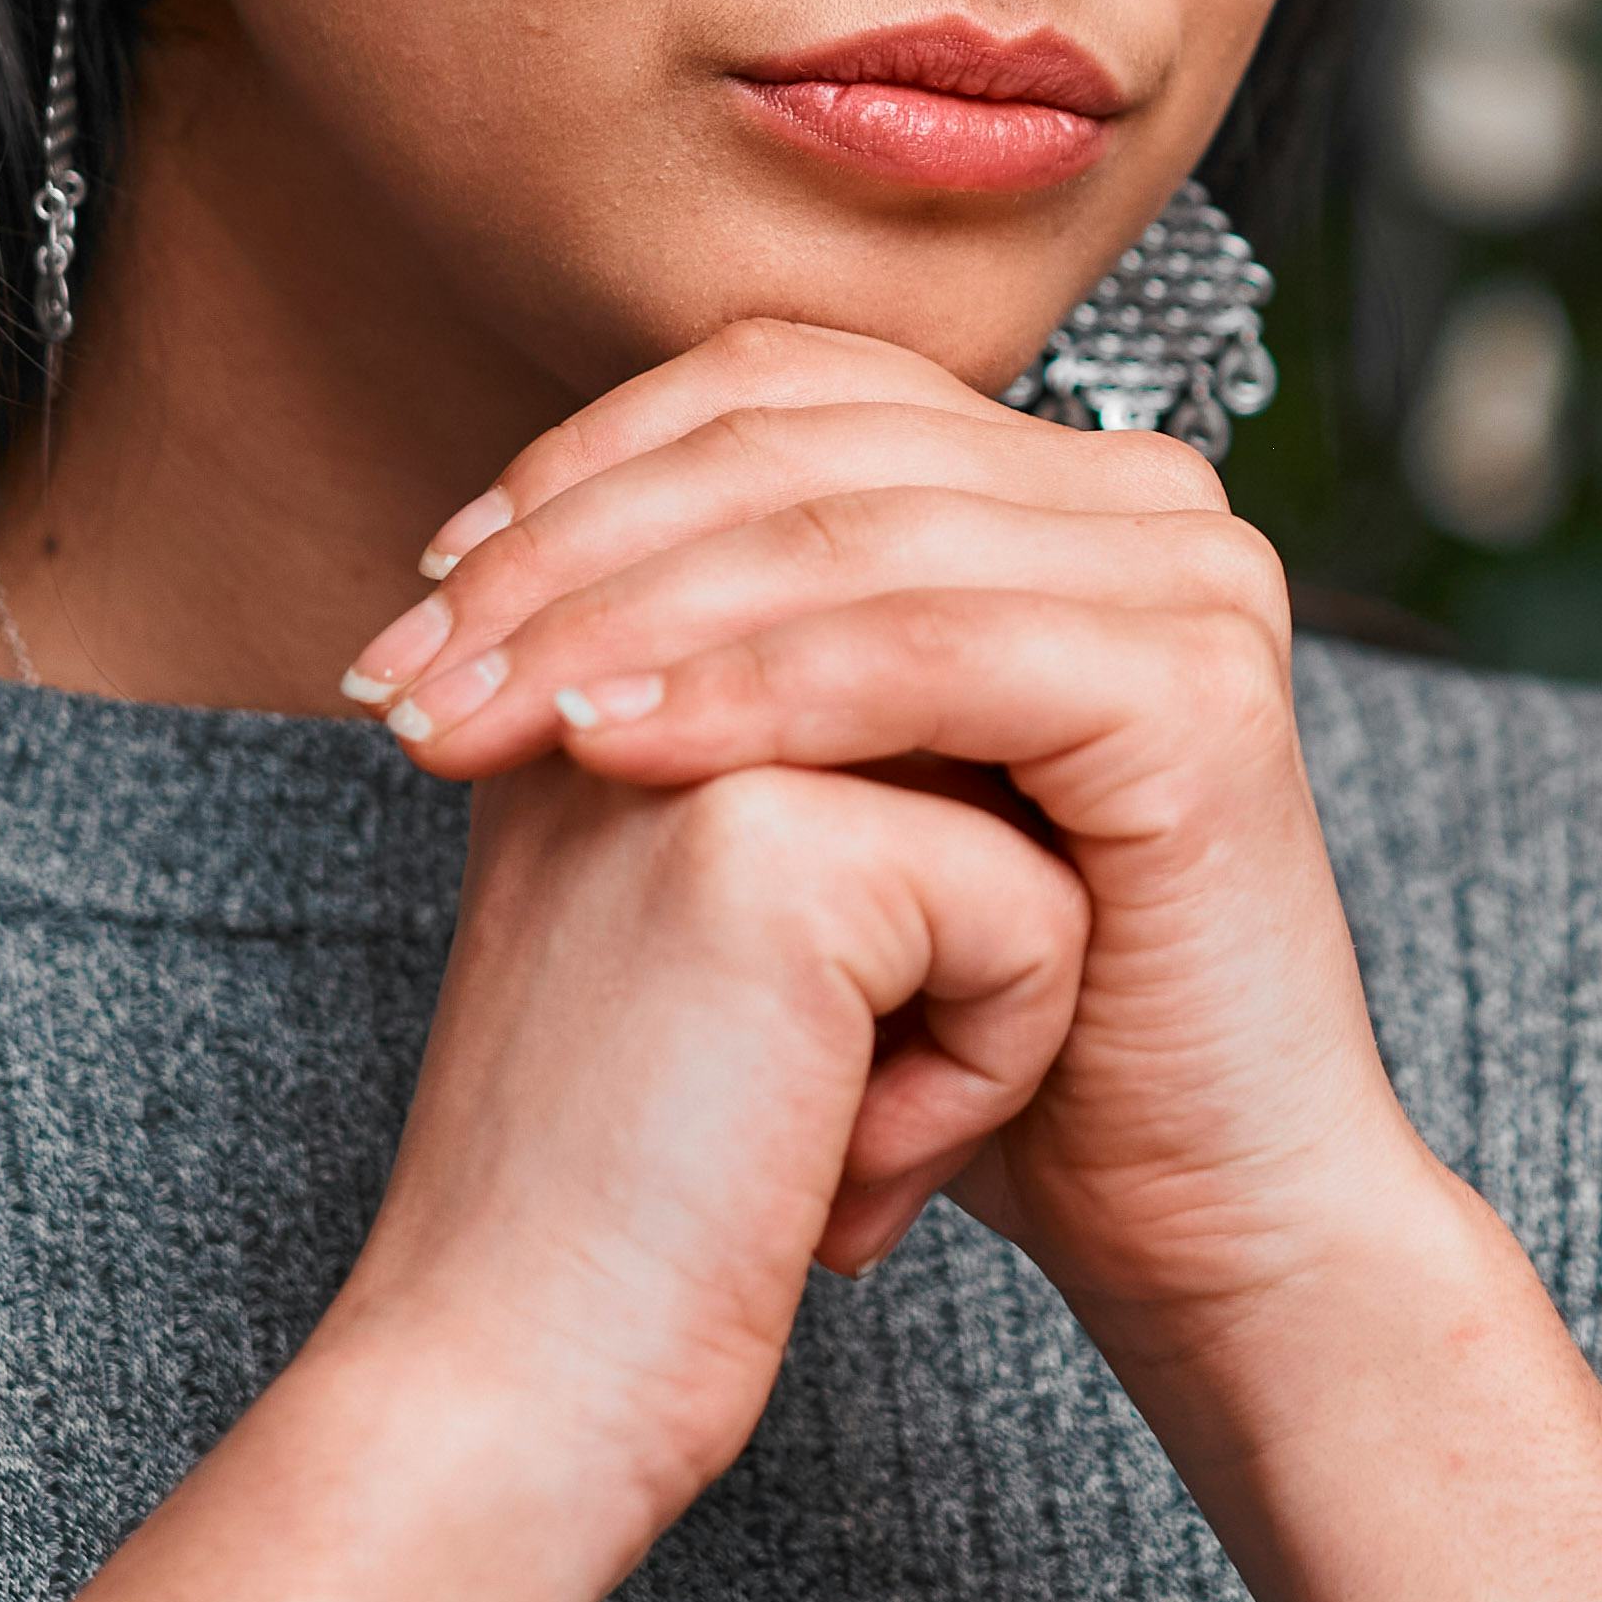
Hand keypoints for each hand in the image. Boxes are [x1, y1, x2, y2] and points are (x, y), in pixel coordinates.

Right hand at [332, 739, 1085, 1568]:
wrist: (516, 1395)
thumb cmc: (635, 1220)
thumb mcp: (715, 964)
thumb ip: (831, 804)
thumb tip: (1022, 723)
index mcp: (591, 677)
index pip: (887, 686)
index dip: (908, 903)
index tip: (761, 1066)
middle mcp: (625, 668)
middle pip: (972, 745)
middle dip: (950, 950)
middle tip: (794, 1115)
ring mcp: (690, 733)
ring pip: (1024, 824)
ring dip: (973, 1014)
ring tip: (813, 1133)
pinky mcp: (781, 839)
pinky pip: (1037, 920)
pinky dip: (979, 1078)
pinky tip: (831, 1166)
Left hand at [345, 320, 1435, 1366]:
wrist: (1188, 1214)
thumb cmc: (988, 1032)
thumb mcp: (826, 798)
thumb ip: (719, 646)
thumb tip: (475, 555)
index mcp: (1054, 483)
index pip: (776, 387)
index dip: (580, 466)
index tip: (418, 591)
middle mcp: (1140, 496)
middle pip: (795, 445)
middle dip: (565, 553)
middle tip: (401, 671)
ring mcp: (1190, 579)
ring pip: (840, 537)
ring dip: (620, 618)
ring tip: (471, 716)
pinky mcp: (1200, 693)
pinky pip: (927, 655)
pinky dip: (752, 692)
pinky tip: (611, 746)